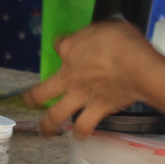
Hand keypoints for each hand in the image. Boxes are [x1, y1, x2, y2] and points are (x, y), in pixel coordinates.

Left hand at [28, 20, 149, 136]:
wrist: (135, 66)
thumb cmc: (122, 41)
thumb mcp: (106, 27)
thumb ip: (96, 35)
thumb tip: (98, 37)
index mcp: (70, 49)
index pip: (58, 45)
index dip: (60, 45)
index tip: (63, 47)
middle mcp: (69, 75)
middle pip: (41, 91)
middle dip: (32, 98)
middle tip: (29, 101)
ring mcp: (80, 95)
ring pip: (56, 115)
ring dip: (48, 125)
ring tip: (45, 130)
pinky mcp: (96, 110)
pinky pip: (84, 126)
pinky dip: (81, 132)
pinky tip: (79, 136)